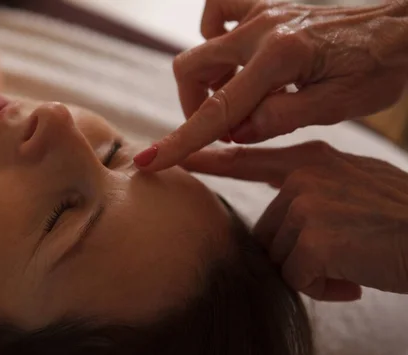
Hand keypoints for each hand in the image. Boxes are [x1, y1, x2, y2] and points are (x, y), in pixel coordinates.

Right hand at [134, 0, 407, 170]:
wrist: (404, 24)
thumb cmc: (380, 66)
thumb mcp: (338, 105)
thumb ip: (280, 118)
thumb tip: (236, 130)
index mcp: (281, 58)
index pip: (219, 110)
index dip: (181, 140)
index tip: (149, 161)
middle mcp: (263, 29)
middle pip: (192, 69)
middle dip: (194, 106)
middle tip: (225, 126)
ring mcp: (262, 11)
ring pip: (201, 44)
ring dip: (207, 79)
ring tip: (240, 97)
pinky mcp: (267, 2)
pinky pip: (220, 11)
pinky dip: (215, 37)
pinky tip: (235, 55)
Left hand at [181, 141, 407, 300]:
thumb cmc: (402, 216)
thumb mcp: (354, 183)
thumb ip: (312, 188)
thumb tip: (281, 219)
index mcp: (311, 159)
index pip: (248, 160)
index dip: (211, 161)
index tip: (177, 158)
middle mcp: (303, 175)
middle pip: (266, 231)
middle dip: (297, 254)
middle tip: (342, 255)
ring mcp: (307, 204)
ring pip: (279, 257)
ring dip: (312, 272)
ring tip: (353, 263)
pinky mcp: (314, 237)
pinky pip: (297, 279)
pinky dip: (324, 289)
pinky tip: (354, 279)